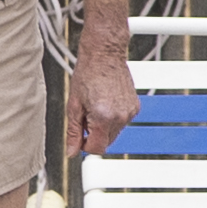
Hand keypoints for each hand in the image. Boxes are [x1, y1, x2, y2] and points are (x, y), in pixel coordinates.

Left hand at [68, 37, 143, 161]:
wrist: (104, 55)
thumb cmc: (87, 75)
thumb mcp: (73, 106)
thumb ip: (74, 132)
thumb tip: (72, 152)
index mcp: (103, 118)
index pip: (97, 149)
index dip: (85, 146)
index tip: (80, 136)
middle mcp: (120, 117)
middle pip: (106, 143)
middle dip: (93, 135)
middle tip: (85, 115)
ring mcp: (130, 112)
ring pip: (114, 133)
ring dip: (103, 126)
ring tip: (95, 106)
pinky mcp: (135, 107)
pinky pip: (122, 122)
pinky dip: (113, 118)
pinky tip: (106, 102)